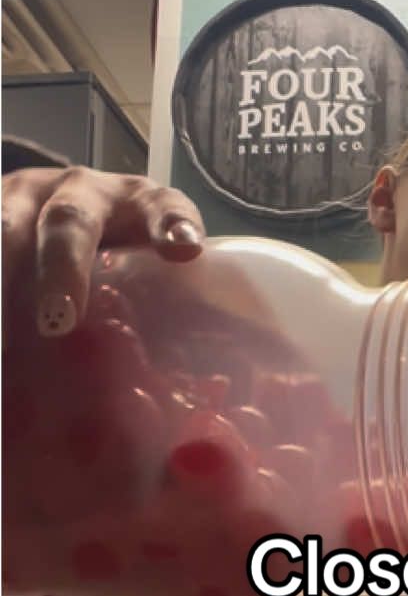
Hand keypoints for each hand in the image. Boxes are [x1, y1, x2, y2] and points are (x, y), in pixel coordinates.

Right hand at [2, 165, 205, 336]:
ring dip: (7, 278)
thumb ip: (177, 308)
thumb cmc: (118, 257)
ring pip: (9, 230)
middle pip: (71, 223)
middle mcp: (81, 191)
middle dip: (63, 269)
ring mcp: (24, 196)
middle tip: (58, 321)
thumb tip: (200, 404)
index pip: (164, 207)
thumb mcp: (149, 272)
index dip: (171, 224)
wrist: (55, 210)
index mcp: (139, 204)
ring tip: (5, 340)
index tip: (184, 248)